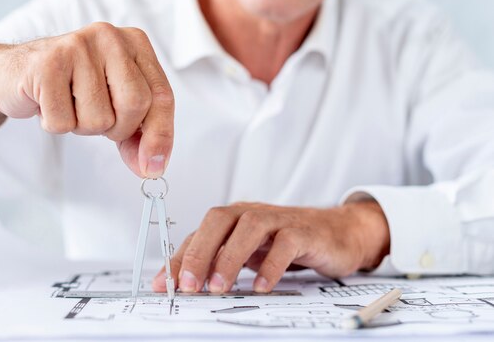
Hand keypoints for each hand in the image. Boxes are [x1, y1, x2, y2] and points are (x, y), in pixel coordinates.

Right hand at [0, 22, 174, 177]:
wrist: (11, 73)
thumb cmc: (70, 88)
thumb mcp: (113, 105)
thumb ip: (138, 134)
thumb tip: (151, 168)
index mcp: (135, 43)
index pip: (162, 95)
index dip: (161, 135)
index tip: (153, 165)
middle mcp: (110, 37)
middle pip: (136, 104)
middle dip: (117, 129)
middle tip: (95, 119)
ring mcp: (78, 46)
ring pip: (99, 118)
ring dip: (81, 126)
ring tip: (68, 104)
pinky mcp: (47, 64)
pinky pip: (63, 122)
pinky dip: (54, 124)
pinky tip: (47, 102)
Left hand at [153, 199, 389, 292]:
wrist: (337, 232)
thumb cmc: (286, 242)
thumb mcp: (248, 253)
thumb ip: (218, 263)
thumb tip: (183, 283)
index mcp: (233, 219)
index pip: (199, 233)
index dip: (179, 258)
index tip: (164, 285)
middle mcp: (251, 214)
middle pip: (218, 220)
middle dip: (200, 252)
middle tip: (190, 284)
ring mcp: (278, 220)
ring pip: (249, 228)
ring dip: (230, 257)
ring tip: (220, 287)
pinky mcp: (303, 232)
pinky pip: (285, 243)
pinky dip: (271, 265)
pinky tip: (261, 285)